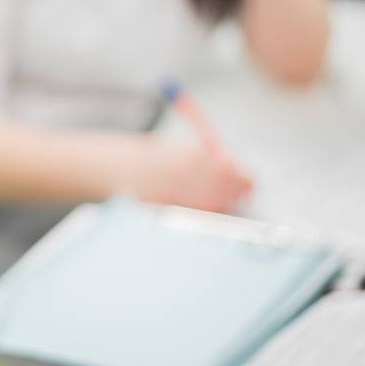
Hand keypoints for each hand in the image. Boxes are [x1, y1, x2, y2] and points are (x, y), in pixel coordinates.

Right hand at [128, 140, 252, 212]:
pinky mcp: (161, 211)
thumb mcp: (180, 149)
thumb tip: (238, 173)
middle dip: (237, 193)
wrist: (113, 167)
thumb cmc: (151, 158)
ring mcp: (171, 195)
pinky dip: (201, 212)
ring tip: (223, 199)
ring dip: (221, 203)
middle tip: (244, 193)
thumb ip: (208, 159)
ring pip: (210, 206)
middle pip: (223, 190)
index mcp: (188, 155)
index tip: (251, 183)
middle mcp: (181, 176)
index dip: (244, 179)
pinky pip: (191, 215)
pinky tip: (201, 206)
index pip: (228, 171)